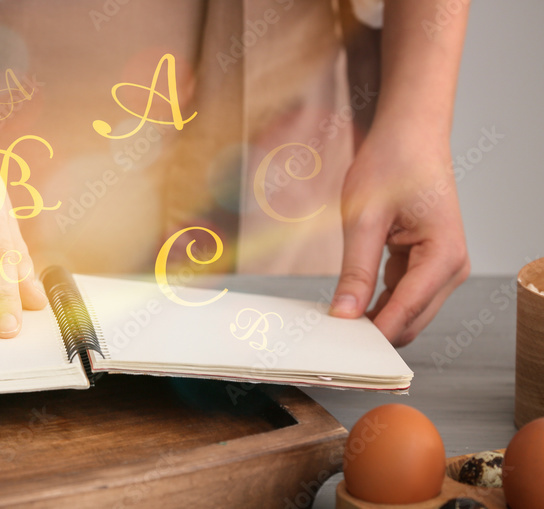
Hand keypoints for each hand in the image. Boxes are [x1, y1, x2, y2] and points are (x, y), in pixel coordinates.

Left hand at [329, 126, 469, 345]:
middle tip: (329, 340)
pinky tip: (348, 304)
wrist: (408, 133)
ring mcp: (441, 267)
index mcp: (443, 256)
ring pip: (407, 313)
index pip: (407, 313)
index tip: (341, 351)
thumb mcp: (364, 219)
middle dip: (374, 333)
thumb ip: (356, 271)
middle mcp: (451, 267)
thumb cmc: (392, 163)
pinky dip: (378, 304)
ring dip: (375, 320)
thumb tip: (345, 314)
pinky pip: (401, 296)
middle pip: (411, 321)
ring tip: (334, 324)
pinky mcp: (425, 263)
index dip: (373, 335)